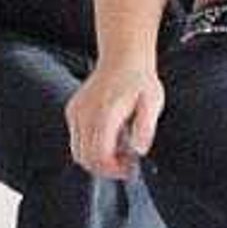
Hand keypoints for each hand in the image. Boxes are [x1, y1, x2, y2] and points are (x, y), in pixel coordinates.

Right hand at [66, 55, 164, 177]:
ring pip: (78, 152)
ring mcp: (76, 113)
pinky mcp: (72, 112)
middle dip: (105, 168)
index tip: (130, 168)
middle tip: (126, 163)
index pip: (99, 155)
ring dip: (98, 159)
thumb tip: (139, 151)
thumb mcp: (153, 103)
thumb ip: (146, 128)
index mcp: (104, 114)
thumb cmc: (139, 80)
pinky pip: (76, 140)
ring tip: (119, 149)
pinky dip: (91, 146)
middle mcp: (85, 115)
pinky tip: (109, 137)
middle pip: (85, 158)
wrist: (123, 58)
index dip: (113, 169)